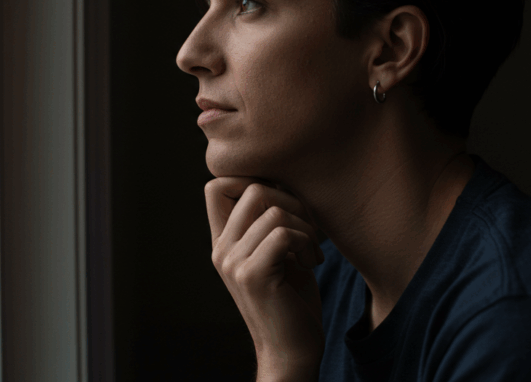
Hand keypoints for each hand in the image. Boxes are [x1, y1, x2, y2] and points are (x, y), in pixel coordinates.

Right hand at [205, 177, 324, 380]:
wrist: (292, 350)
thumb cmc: (293, 299)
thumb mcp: (278, 253)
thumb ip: (270, 221)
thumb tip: (284, 179)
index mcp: (223, 241)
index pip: (216, 185)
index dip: (253, 179)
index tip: (284, 203)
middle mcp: (221, 249)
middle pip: (251, 187)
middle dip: (291, 200)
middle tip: (308, 228)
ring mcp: (232, 262)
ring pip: (273, 209)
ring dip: (305, 226)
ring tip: (312, 251)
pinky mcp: (252, 275)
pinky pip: (282, 233)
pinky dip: (307, 242)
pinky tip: (314, 263)